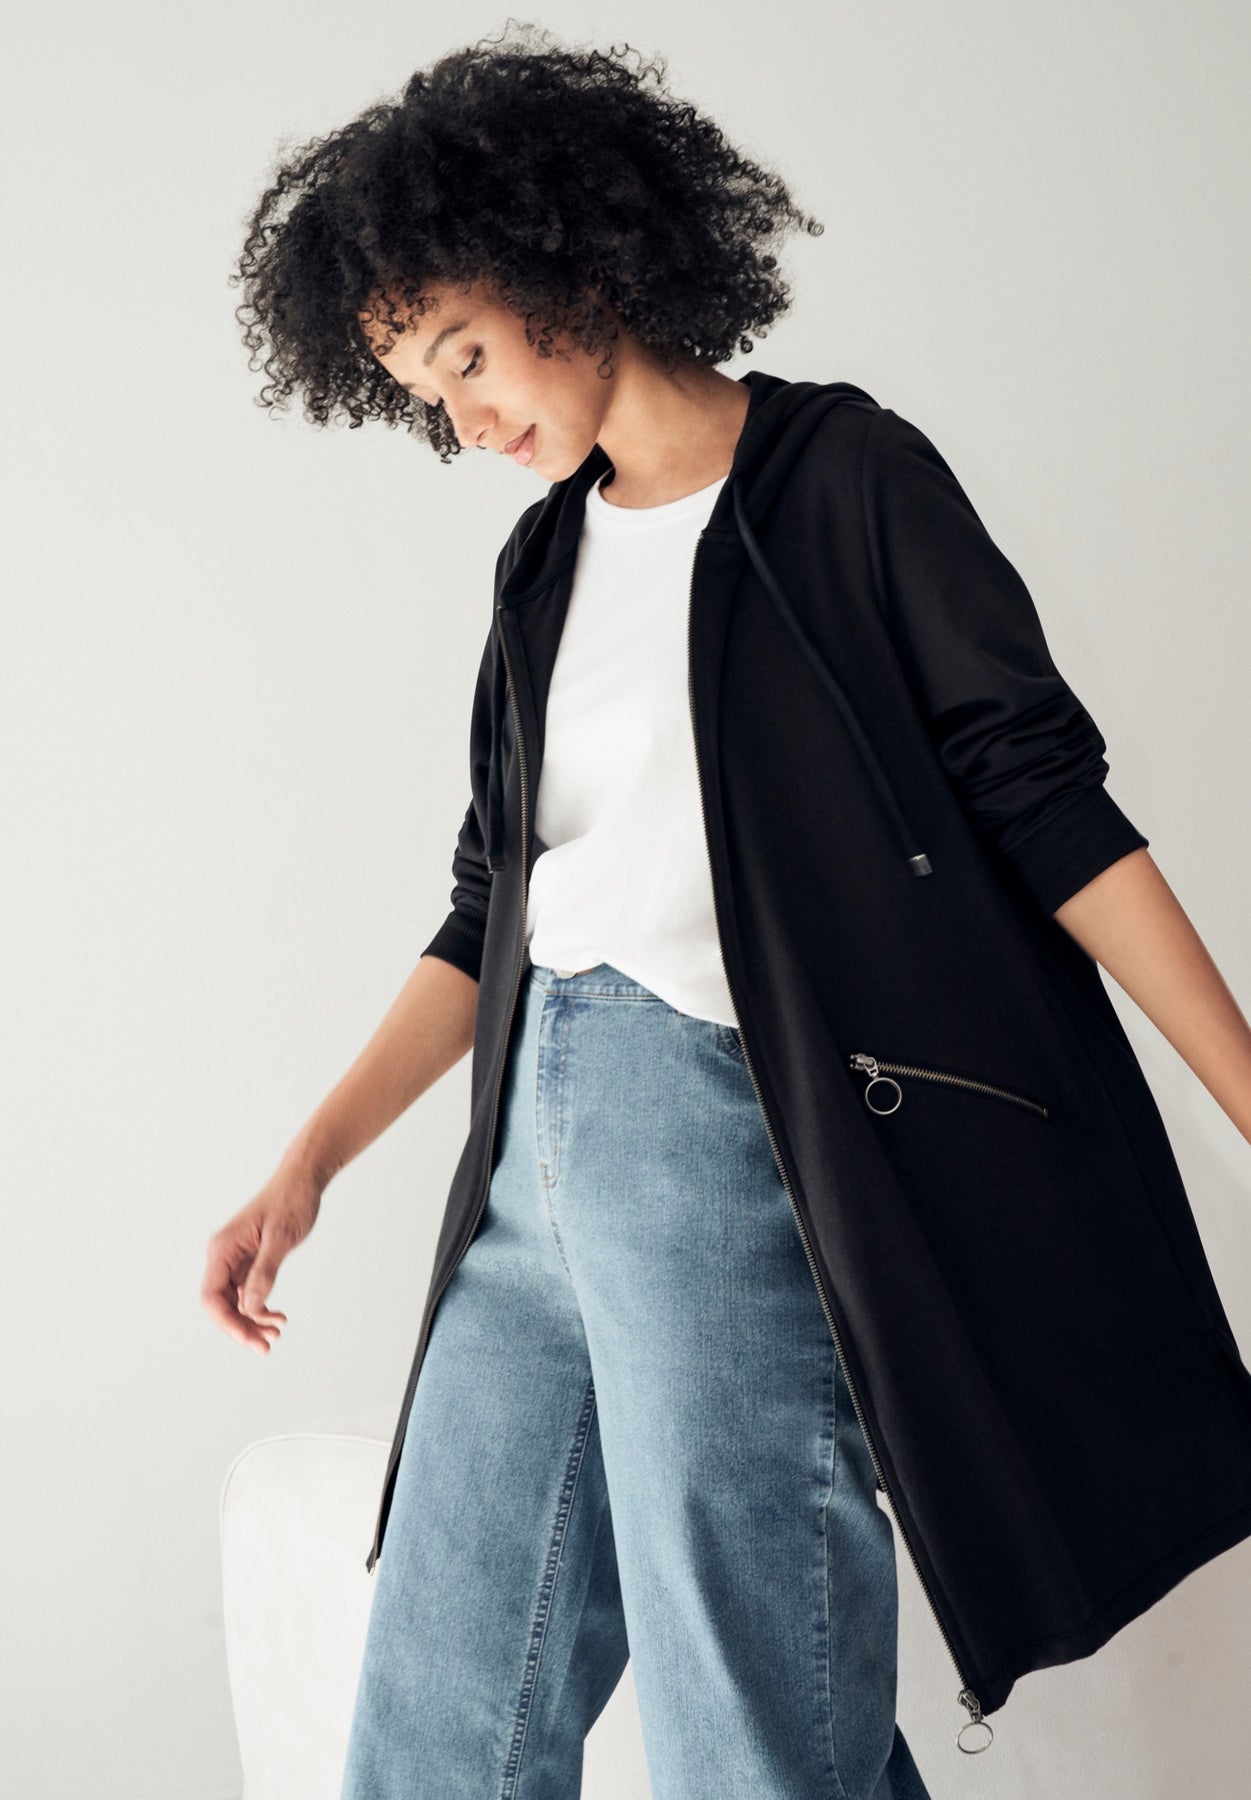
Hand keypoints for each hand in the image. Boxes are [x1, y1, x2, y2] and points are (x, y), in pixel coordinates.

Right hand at [200, 1156, 321, 1354]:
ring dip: (252, 1322)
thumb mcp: (281, 1238)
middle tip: (266, 1347)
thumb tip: (249, 1307)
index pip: (211, 1296)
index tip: (250, 1339)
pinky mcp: (248, 1262)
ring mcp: (234, 1260)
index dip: (227, 1323)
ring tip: (276, 1333)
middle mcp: (222, 1256)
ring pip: (235, 1302)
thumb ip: (264, 1272)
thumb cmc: (291, 1202)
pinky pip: (247, 1293)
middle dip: (241, 1328)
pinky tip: (276, 1318)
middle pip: (221, 1305)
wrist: (302, 1182)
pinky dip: (259, 1308)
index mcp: (222, 1248)